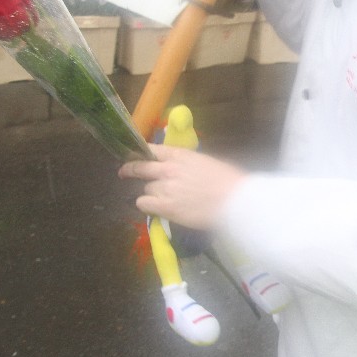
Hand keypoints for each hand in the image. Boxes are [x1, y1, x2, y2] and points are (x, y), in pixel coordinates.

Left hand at [118, 144, 246, 230]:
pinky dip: (145, 204)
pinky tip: (152, 207)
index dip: (141, 152)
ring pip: (145, 188)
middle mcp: (168, 169)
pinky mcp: (164, 206)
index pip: (153, 149)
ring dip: (150, 191)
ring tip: (159, 198)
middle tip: (124, 172)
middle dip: (130, 169)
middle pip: (140, 167)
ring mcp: (164, 188)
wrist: (233, 200)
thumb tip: (182, 168)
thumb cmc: (228, 181)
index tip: (135, 154)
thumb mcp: (206, 162)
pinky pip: (143, 203)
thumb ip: (189, 163)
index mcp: (180, 155)